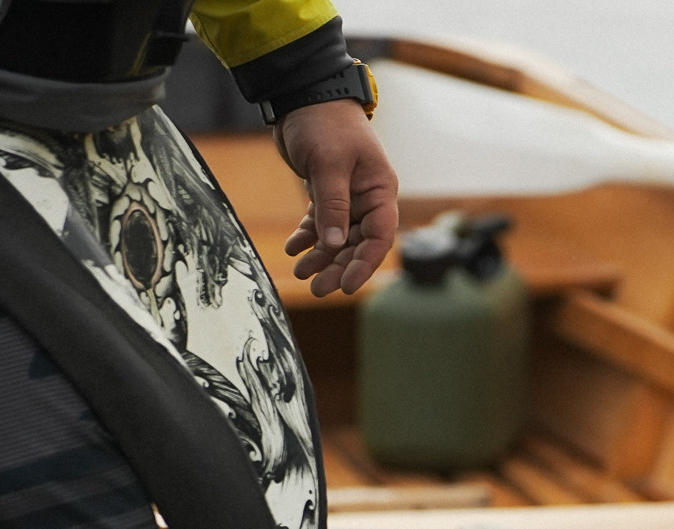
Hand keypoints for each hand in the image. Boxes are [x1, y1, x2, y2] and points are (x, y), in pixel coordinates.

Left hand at [275, 99, 398, 296]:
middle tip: (316, 287)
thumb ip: (333, 206)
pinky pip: (320, 223)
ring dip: (320, 256)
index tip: (344, 285)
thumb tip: (334, 245)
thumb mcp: (329, 165)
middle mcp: (367, 197)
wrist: (303, 95)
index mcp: (380, 190)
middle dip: (337, 266)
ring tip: (300, 272)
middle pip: (357, 243)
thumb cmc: (324, 122)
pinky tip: (293, 249)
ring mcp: (347, 196)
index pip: (379, 237)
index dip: (363, 264)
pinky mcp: (326, 192)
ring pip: (337, 237)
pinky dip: (307, 237)